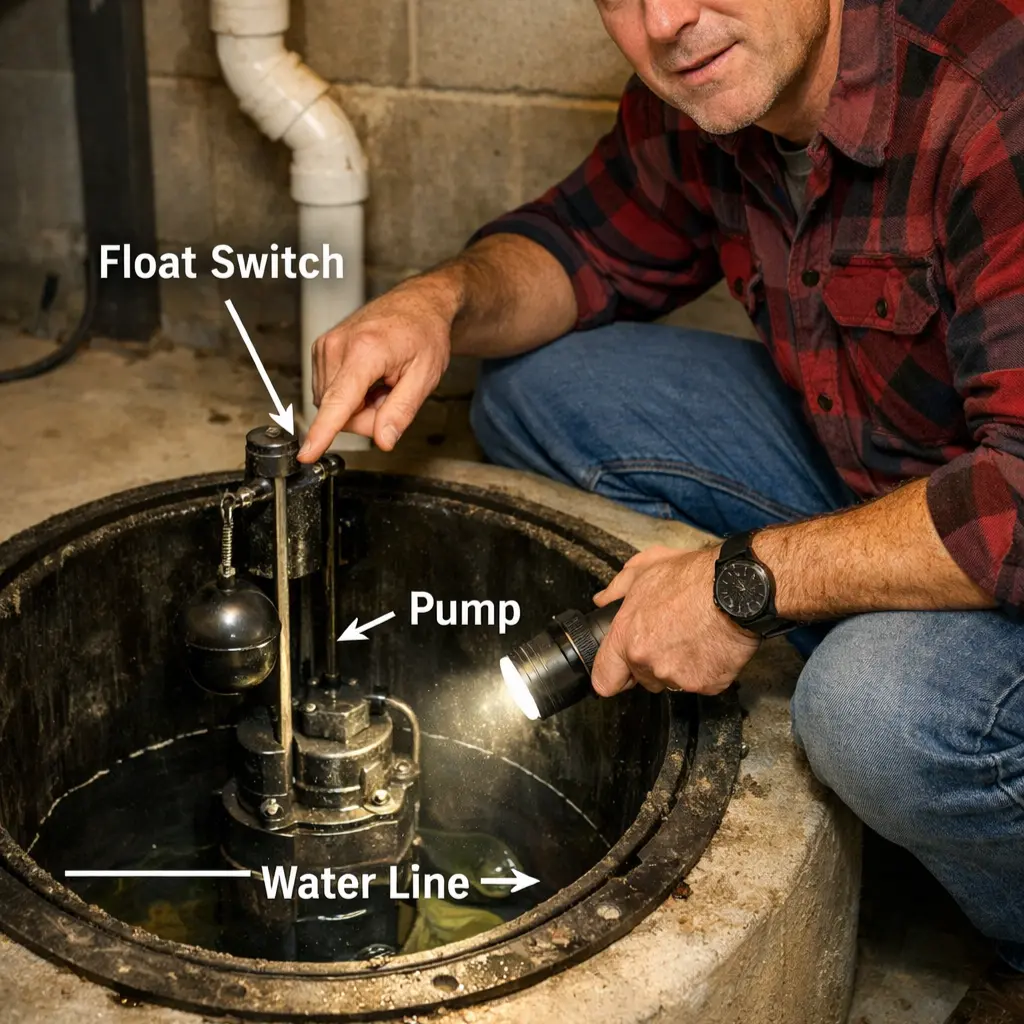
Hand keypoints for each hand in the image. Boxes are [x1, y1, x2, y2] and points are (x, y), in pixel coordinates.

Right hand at [299, 274, 458, 461]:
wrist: (417, 304)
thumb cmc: (424, 334)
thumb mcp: (425, 376)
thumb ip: (401, 411)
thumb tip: (383, 440)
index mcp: (365, 350)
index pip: (339, 401)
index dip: (323, 432)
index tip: (306, 453)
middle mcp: (337, 346)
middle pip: (339, 411)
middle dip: (366, 415)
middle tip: (392, 394)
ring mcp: (325, 346)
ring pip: (332, 404)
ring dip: (358, 405)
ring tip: (382, 382)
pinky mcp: (320, 349)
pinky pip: (329, 392)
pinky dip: (350, 394)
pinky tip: (369, 378)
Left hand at [590, 545, 760, 697]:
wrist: (738, 588)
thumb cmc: (694, 577)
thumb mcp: (646, 568)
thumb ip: (617, 589)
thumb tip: (603, 600)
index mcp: (628, 637)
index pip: (604, 680)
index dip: (614, 676)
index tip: (621, 671)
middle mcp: (648, 661)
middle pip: (643, 679)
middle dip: (653, 662)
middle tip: (670, 635)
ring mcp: (678, 676)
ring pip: (672, 681)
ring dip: (679, 665)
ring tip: (693, 636)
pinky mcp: (706, 684)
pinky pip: (701, 683)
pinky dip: (706, 669)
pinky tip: (710, 644)